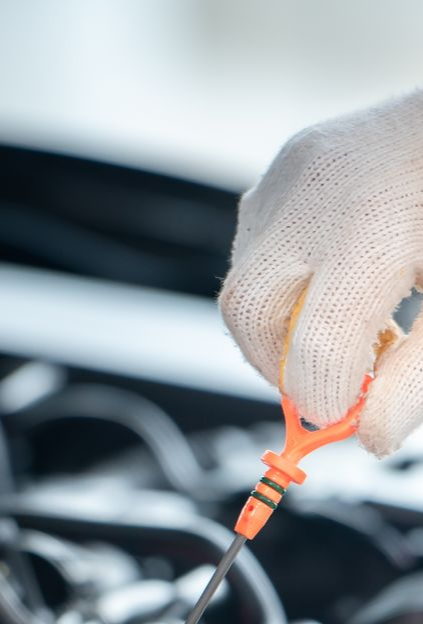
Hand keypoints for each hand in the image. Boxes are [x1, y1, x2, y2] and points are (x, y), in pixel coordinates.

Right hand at [220, 90, 422, 455]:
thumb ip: (416, 377)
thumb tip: (371, 435)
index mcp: (376, 228)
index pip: (317, 347)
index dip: (327, 399)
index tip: (350, 416)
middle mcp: (319, 192)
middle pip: (250, 313)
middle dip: (278, 367)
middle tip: (326, 386)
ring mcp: (296, 170)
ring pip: (245, 280)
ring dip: (281, 327)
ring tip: (345, 331)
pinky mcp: (290, 160)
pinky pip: (258, 243)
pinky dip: (286, 284)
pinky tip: (338, 286)